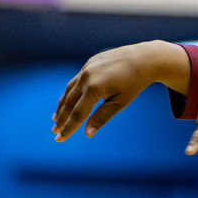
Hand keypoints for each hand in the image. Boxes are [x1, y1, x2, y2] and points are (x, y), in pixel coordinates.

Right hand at [53, 42, 186, 141]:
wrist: (143, 58)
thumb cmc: (134, 83)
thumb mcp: (119, 103)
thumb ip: (101, 117)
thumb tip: (87, 133)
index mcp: (94, 88)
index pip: (77, 114)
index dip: (68, 128)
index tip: (59, 138)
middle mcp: (86, 77)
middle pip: (69, 102)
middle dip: (62, 118)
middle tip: (54, 131)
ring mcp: (86, 68)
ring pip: (69, 90)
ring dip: (62, 105)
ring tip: (57, 118)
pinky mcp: (89, 63)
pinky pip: (76, 81)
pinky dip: (70, 92)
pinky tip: (68, 101)